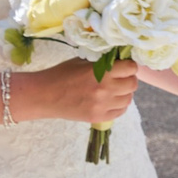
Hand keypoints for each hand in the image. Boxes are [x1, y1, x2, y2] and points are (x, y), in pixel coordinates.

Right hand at [21, 57, 139, 124]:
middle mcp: (105, 90)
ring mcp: (102, 106)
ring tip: (114, 89)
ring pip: (128, 99)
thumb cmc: (61, 74)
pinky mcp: (98, 118)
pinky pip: (120, 111)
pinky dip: (118, 105)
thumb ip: (103, 62)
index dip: (128, 65)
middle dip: (128, 78)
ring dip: (124, 93)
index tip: (123, 65)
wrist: (44, 96)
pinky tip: (110, 100)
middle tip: (120, 77)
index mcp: (101, 72)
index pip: (131, 68)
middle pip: (132, 84)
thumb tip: (121, 60)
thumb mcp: (83, 61)